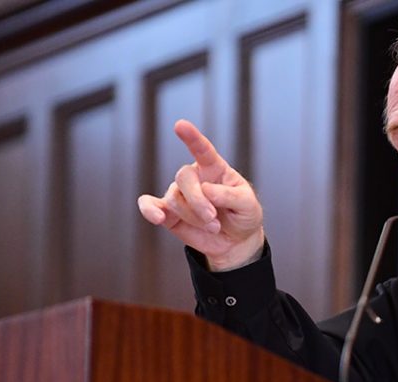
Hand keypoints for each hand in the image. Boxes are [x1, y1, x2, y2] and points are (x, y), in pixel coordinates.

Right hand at [137, 119, 264, 270]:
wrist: (235, 240)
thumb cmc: (243, 215)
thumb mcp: (248, 205)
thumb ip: (230, 196)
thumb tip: (206, 190)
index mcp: (214, 168)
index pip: (202, 150)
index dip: (192, 138)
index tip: (180, 125)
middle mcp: (194, 177)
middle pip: (184, 178)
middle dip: (198, 201)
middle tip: (214, 219)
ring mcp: (180, 194)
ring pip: (175, 199)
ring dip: (194, 217)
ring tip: (213, 226)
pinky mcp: (169, 213)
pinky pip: (150, 206)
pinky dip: (149, 211)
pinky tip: (158, 218)